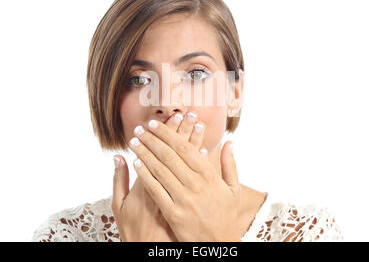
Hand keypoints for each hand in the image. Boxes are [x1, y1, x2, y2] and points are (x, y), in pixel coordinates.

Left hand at [129, 112, 241, 241]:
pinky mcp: (173, 213)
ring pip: (159, 170)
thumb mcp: (234, 189)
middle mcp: (196, 184)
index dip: (167, 134)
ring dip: (144, 153)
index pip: (184, 147)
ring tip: (134, 142)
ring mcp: (184, 199)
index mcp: (209, 175)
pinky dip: (145, 175)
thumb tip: (229, 142)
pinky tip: (135, 164)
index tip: (155, 124)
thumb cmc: (226, 215)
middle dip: (151, 139)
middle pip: (168, 155)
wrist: (218, 243)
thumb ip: (230, 164)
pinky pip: (155, 190)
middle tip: (139, 129)